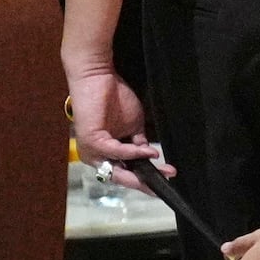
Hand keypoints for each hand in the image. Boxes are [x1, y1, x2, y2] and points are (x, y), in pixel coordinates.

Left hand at [64, 65, 171, 194]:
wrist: (98, 77)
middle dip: (145, 182)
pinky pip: (115, 152)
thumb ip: (138, 143)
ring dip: (142, 172)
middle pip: (121, 176)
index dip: (145, 178)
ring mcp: (92, 151)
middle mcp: (95, 157)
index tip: (165, 178)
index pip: (125, 172)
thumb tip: (149, 157)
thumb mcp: (133, 125)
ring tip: (164, 169)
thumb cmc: (113, 97)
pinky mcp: (92, 141)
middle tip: (167, 180)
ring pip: (117, 170)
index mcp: (104, 153)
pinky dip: (133, 154)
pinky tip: (149, 153)